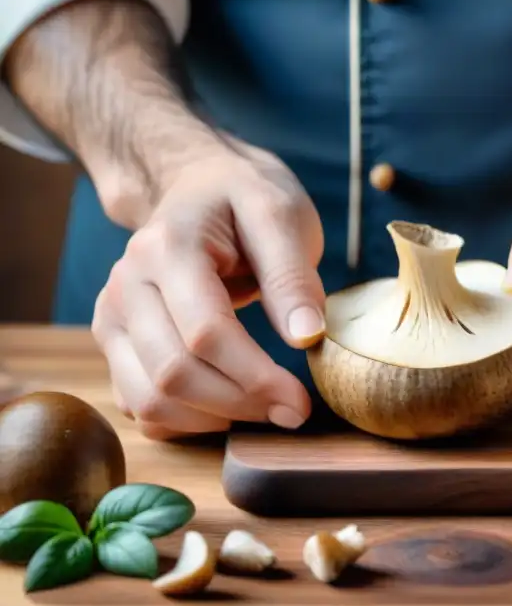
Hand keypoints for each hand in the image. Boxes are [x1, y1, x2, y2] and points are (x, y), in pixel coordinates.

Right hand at [91, 139, 325, 439]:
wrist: (197, 184)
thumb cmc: (244, 197)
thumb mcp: (282, 215)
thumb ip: (292, 276)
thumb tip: (306, 338)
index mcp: (167, 249)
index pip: (206, 334)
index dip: (255, 378)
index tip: (301, 401)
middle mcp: (126, 286)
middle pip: (173, 374)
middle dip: (239, 404)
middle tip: (292, 412)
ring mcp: (112, 317)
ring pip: (148, 399)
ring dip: (211, 420)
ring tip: (263, 410)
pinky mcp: (114, 342)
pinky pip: (137, 404)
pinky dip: (182, 421)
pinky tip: (226, 408)